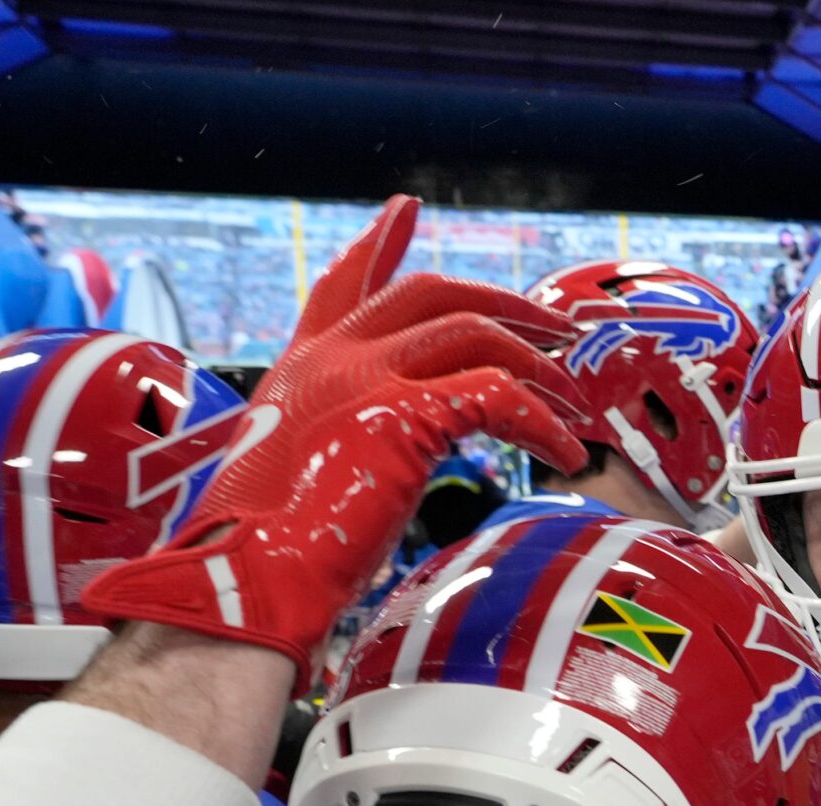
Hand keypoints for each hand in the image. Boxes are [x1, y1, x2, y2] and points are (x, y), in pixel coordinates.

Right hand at [84, 196, 587, 686]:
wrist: (244, 583)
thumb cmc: (269, 558)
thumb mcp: (303, 478)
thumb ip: (347, 447)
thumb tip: (391, 465)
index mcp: (302, 371)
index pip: (343, 287)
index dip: (378, 245)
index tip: (405, 208)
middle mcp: (328, 361)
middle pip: (430, 293)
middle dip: (504, 303)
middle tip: (557, 326)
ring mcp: (361, 380)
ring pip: (474, 331)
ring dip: (538, 365)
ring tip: (576, 406)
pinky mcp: (400, 415)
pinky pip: (498, 396)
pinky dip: (542, 424)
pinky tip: (565, 454)